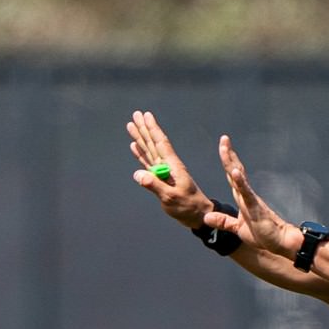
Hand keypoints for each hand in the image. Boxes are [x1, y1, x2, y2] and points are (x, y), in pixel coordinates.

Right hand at [127, 111, 212, 228]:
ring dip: (140, 138)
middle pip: (153, 142)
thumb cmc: (187, 206)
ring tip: (131, 126)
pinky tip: (134, 146)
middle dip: (144, 128)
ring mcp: (164, 171)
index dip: (153, 129)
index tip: (146, 115)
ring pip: (149, 150)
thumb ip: (155, 185)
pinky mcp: (161, 178)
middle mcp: (168, 165)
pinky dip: (141, 154)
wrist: (197, 214)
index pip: (161, 143)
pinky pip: (148, 163)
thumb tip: (137, 174)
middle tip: (136, 114)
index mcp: (172, 166)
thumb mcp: (171, 197)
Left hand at [215, 135, 299, 257]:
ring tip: (225, 148)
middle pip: (236, 171)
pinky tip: (234, 173)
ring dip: (231, 162)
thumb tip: (206, 217)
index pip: (233, 176)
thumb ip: (223, 222)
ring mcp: (251, 200)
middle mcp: (247, 195)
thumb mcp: (237, 229)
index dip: (228, 161)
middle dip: (229, 155)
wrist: (281, 242)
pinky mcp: (256, 208)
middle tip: (224, 139)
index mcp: (242, 198)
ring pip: (239, 177)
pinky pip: (247, 193)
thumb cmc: (263, 235)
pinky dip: (240, 182)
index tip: (223, 147)